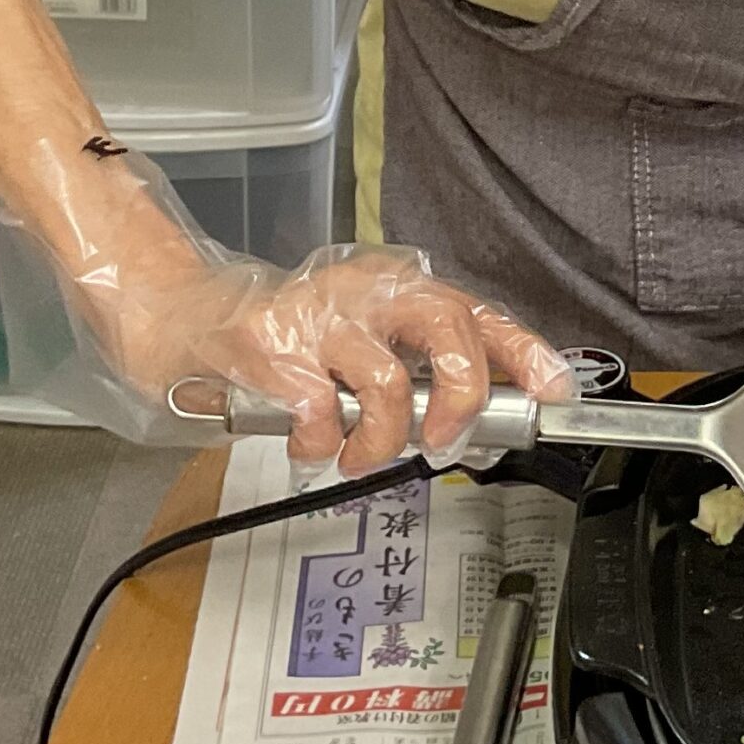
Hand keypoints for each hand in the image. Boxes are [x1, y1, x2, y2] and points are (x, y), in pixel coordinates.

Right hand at [91, 244, 574, 477]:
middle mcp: (370, 291)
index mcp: (402, 289)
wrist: (188, 320)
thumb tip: (482, 431)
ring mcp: (322, 316)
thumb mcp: (366, 346)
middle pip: (450, 331)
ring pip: (388, 387)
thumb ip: (419, 379)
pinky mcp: (274, 348)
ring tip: (359, 454)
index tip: (555, 393)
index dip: (527, 355)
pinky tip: (309, 441)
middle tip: (443, 442)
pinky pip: (322, 412)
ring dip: (380, 443)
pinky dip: (322, 445)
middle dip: (460, 398)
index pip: (482, 315)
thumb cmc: (292, 341)